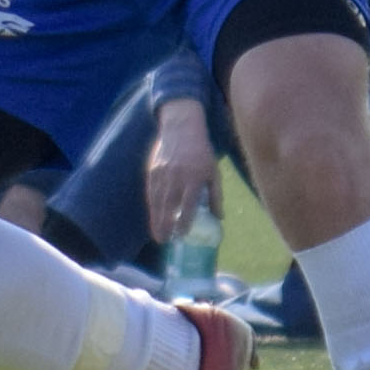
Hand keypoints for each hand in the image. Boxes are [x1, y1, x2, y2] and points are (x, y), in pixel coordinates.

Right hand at [145, 99, 216, 238]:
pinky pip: (151, 193)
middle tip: (164, 241)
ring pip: (157, 201)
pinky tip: (153, 217)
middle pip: (169, 205)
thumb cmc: (201, 152)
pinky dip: (152, 207)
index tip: (182, 234)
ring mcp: (162, 173)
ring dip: (156, 219)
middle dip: (165, 224)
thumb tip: (218, 218)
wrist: (181, 129)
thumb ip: (215, 195)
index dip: (185, 219)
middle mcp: (177, 176)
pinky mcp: (153, 170)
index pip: (188, 203)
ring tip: (157, 236)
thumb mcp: (214, 172)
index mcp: (194, 177)